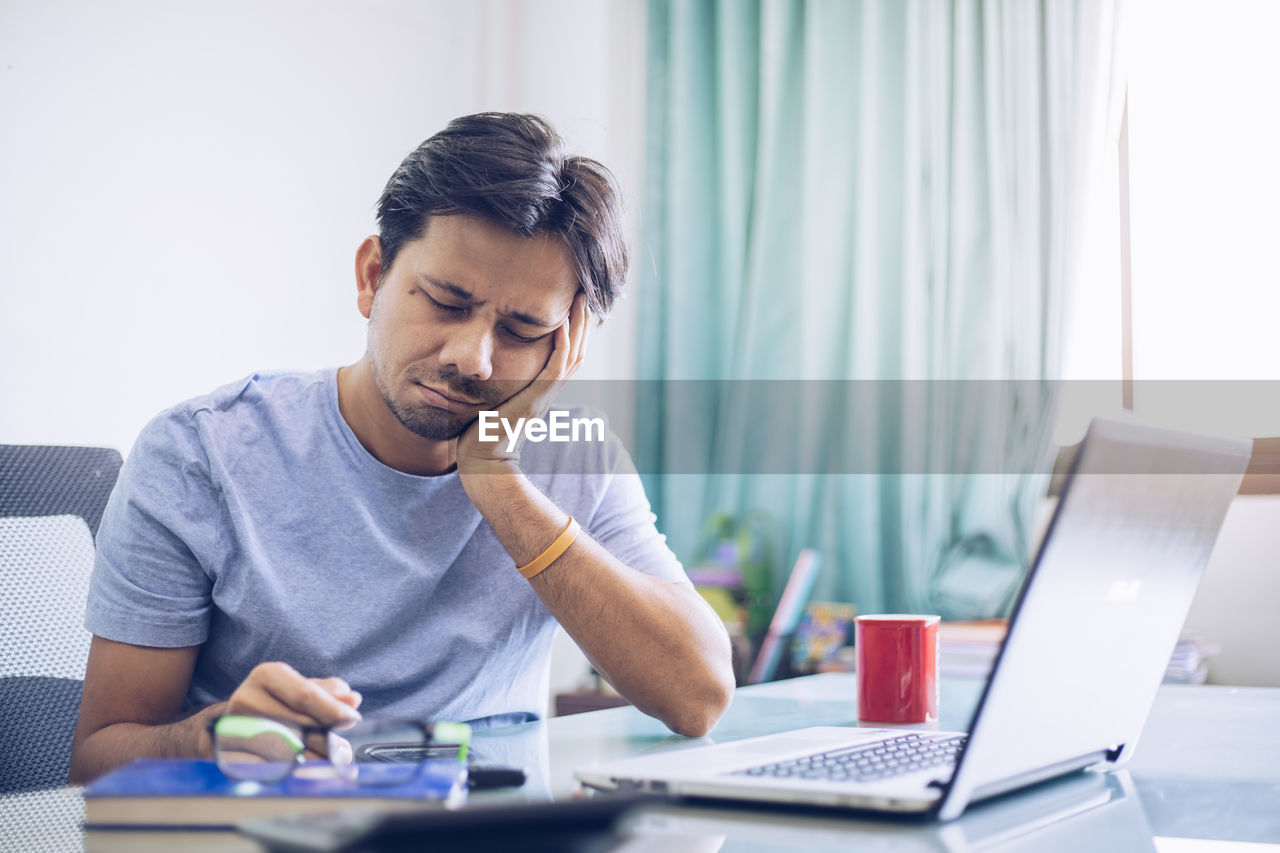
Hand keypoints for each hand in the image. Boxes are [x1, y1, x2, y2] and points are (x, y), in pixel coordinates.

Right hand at [222, 662, 361, 758]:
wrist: (231, 725)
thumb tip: (352, 699)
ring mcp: (236, 730)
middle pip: (300, 725)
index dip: (333, 710)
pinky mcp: (233, 757)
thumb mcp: (298, 687)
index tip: (352, 719)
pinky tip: (309, 770)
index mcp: (266, 675)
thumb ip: (327, 692)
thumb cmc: (275, 702)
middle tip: (343, 749)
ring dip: (317, 758)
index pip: (306, 695)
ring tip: (328, 760)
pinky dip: (297, 772)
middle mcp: (247, 700)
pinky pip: (274, 770)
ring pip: (290, 752)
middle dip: (329, 738)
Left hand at [454, 290, 590, 476]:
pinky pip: (556, 368)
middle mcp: (548, 391)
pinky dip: (562, 345)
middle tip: (585, 293)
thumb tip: (479, 365)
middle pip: (576, 350)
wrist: (481, 463)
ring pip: (572, 355)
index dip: (574, 330)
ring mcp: (545, 396)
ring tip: (579, 299)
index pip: (566, 355)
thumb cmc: (479, 435)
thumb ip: (494, 383)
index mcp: (541, 390)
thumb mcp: (490, 400)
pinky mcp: (536, 400)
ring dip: (578, 325)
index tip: (573, 305)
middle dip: (582, 321)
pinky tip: (562, 323)